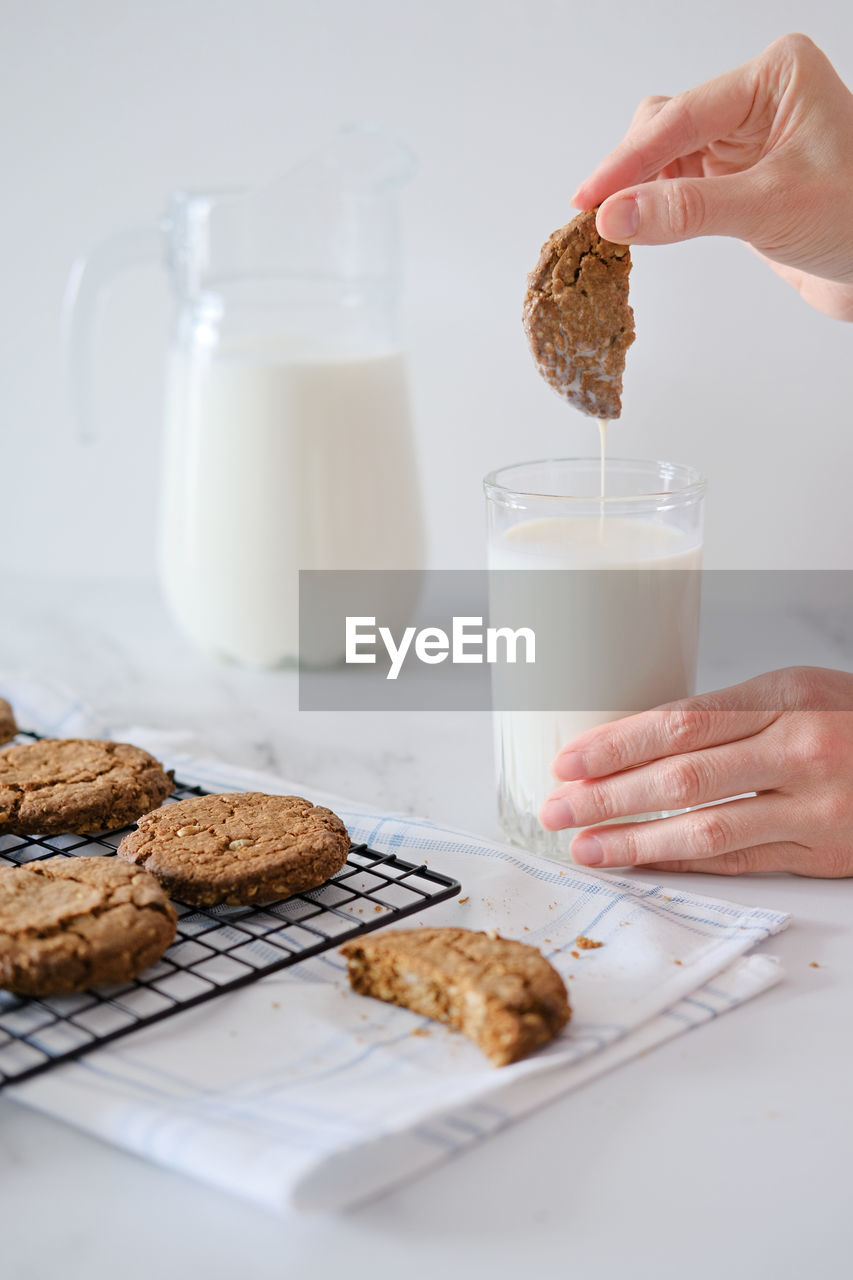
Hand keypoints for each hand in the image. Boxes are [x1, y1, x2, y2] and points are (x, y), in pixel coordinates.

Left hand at [540, 667, 852, 876]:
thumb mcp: (800, 693)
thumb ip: (730, 716)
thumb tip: (639, 740)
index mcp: (786, 697)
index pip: (682, 722)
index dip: (618, 745)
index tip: (567, 760)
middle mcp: (799, 748)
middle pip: (683, 775)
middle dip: (608, 795)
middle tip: (556, 808)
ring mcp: (815, 806)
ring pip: (707, 826)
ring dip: (635, 839)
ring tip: (584, 847)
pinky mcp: (823, 852)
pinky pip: (739, 860)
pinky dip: (683, 861)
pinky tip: (641, 862)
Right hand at [573, 33, 852, 319]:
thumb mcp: (771, 209)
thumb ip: (688, 211)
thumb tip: (614, 216)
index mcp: (774, 78)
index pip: (681, 115)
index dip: (628, 162)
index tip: (588, 200)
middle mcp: (755, 100)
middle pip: (662, 125)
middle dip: (632, 172)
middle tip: (602, 222)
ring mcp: (741, 140)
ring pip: (661, 155)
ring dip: (640, 190)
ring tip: (621, 231)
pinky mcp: (732, 179)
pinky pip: (674, 185)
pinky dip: (654, 208)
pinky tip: (644, 230)